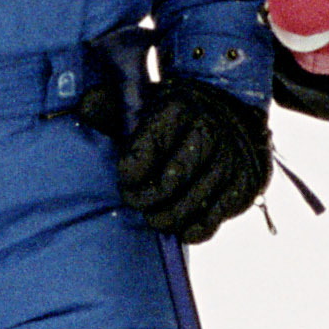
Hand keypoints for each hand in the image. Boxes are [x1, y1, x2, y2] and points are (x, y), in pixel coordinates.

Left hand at [92, 73, 272, 241]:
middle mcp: (208, 133)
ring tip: (156, 215)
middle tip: (138, 202)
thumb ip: (112, 107)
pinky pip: (213, 219)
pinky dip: (193, 228)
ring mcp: (230, 161)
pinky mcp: (245, 185)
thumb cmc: (178, 113)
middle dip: (145, 200)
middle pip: (167, 183)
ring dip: (166, 217)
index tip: (126, 180)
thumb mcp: (146, 100)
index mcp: (178, 110)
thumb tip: (84, 107)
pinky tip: (183, 226)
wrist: (234, 108)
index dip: (129, 174)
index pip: (143, 153)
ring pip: (189, 205)